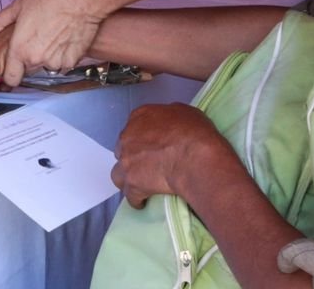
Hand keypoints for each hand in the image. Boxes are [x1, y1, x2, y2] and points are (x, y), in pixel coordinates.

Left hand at [0, 0, 104, 91]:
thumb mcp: (19, 5)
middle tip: (36, 41)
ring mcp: (56, 62)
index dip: (11, 74)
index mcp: (19, 48)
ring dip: (47, 58)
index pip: (10, 79)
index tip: (14, 67)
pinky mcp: (73, 61)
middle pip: (28, 71)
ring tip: (52, 36)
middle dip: (29, 61)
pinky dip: (63, 56)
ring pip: (47, 67)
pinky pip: (63, 64)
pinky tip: (63, 38)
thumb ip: (0, 22)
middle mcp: (37, 60)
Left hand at [111, 103, 231, 208]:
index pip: (133, 127)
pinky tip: (145, 201)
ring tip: (141, 184)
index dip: (142, 138)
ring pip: (119, 173)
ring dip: (128, 178)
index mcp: (139, 117)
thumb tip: (169, 124)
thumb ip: (169, 116)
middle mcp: (127, 137)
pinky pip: (130, 195)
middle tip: (148, 165)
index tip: (152, 146)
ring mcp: (126, 161)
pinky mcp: (131, 183)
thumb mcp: (185, 112)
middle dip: (133, 157)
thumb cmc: (194, 133)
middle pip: (123, 149)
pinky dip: (137, 199)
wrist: (194, 158)